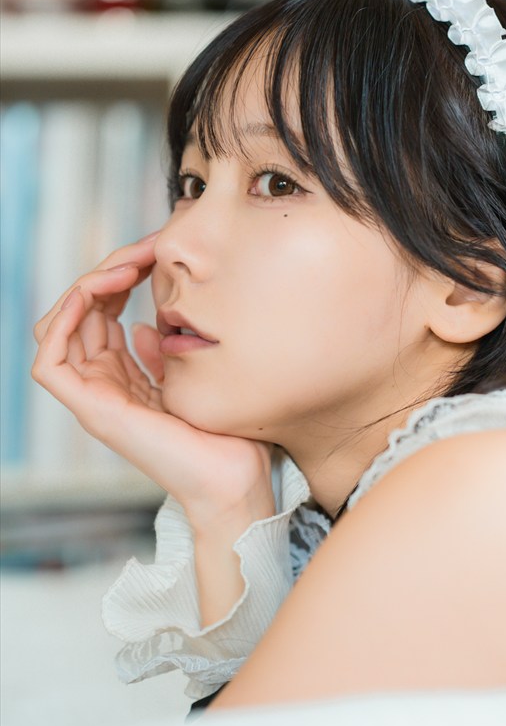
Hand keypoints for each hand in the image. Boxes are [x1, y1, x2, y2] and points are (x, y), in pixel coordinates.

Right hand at [31, 233, 275, 531]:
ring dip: (87, 287)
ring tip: (126, 267)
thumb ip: (161, 354)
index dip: (120, 275)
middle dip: (108, 270)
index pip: (101, 313)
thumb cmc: (226, 435)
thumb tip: (143, 327)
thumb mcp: (191, 377)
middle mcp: (103, 385)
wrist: (236, 477)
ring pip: (58, 328)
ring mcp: (94, 398)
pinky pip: (49, 361)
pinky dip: (62, 321)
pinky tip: (95, 293)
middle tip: (146, 248)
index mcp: (123, 378)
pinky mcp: (92, 411)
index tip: (155, 252)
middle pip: (80, 312)